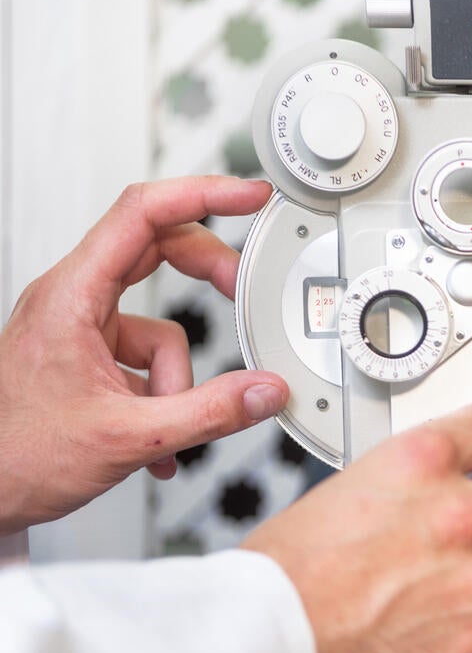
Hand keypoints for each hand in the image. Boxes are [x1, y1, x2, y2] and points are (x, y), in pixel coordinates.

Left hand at [0, 176, 288, 534]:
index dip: (203, 194)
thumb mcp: (128, 438)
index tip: (249, 195)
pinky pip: (146, 359)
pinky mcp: (88, 356)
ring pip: (159, 324)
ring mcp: (80, 327)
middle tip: (243, 289)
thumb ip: (210, 412)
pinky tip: (156, 438)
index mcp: (71, 295)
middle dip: (207, 276)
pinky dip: (162, 397)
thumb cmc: (16, 458)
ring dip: (176, 376)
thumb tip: (265, 390)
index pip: (143, 213)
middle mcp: (72, 299)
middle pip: (160, 251)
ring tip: (167, 421)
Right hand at [243, 403, 471, 652]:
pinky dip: (444, 619)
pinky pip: (471, 614)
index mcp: (423, 461)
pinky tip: (400, 616)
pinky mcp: (471, 628)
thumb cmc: (289, 566)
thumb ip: (408, 477)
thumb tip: (432, 481)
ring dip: (457, 572)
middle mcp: (458, 513)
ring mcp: (471, 575)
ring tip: (398, 584)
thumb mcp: (350, 485)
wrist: (273, 629)